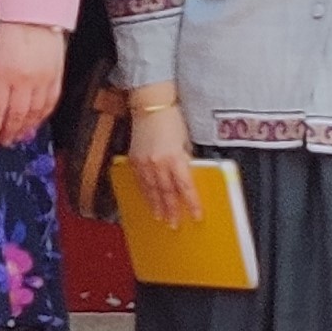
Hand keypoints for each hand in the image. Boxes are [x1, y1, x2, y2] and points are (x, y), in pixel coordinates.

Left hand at [0, 21, 65, 147]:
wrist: (35, 14)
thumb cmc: (10, 31)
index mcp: (5, 75)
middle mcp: (25, 81)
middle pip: (17, 115)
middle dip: (9, 132)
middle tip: (5, 142)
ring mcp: (43, 80)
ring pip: (35, 112)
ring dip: (26, 128)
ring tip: (19, 137)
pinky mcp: (56, 76)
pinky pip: (51, 102)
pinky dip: (43, 115)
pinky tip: (37, 122)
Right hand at [126, 101, 200, 225]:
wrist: (151, 107)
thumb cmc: (172, 120)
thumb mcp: (186, 141)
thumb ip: (186, 160)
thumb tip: (187, 176)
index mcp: (174, 158)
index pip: (185, 187)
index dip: (191, 203)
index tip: (196, 215)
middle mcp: (158, 163)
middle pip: (166, 193)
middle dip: (171, 210)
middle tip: (173, 223)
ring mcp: (144, 163)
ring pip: (151, 190)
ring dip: (156, 205)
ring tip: (160, 217)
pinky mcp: (135, 160)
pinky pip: (140, 181)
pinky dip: (145, 192)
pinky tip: (148, 199)